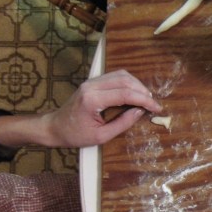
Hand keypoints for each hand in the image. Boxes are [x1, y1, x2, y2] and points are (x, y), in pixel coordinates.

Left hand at [42, 70, 162, 147]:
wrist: (54, 127)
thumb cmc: (75, 135)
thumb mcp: (101, 136)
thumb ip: (122, 123)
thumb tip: (140, 111)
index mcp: (93, 100)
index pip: (125, 94)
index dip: (144, 100)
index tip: (157, 108)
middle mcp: (92, 86)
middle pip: (125, 80)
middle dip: (143, 91)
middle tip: (153, 104)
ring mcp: (91, 81)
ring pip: (121, 75)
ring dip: (137, 85)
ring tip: (146, 99)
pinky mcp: (92, 82)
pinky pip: (115, 76)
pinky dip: (128, 83)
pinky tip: (135, 93)